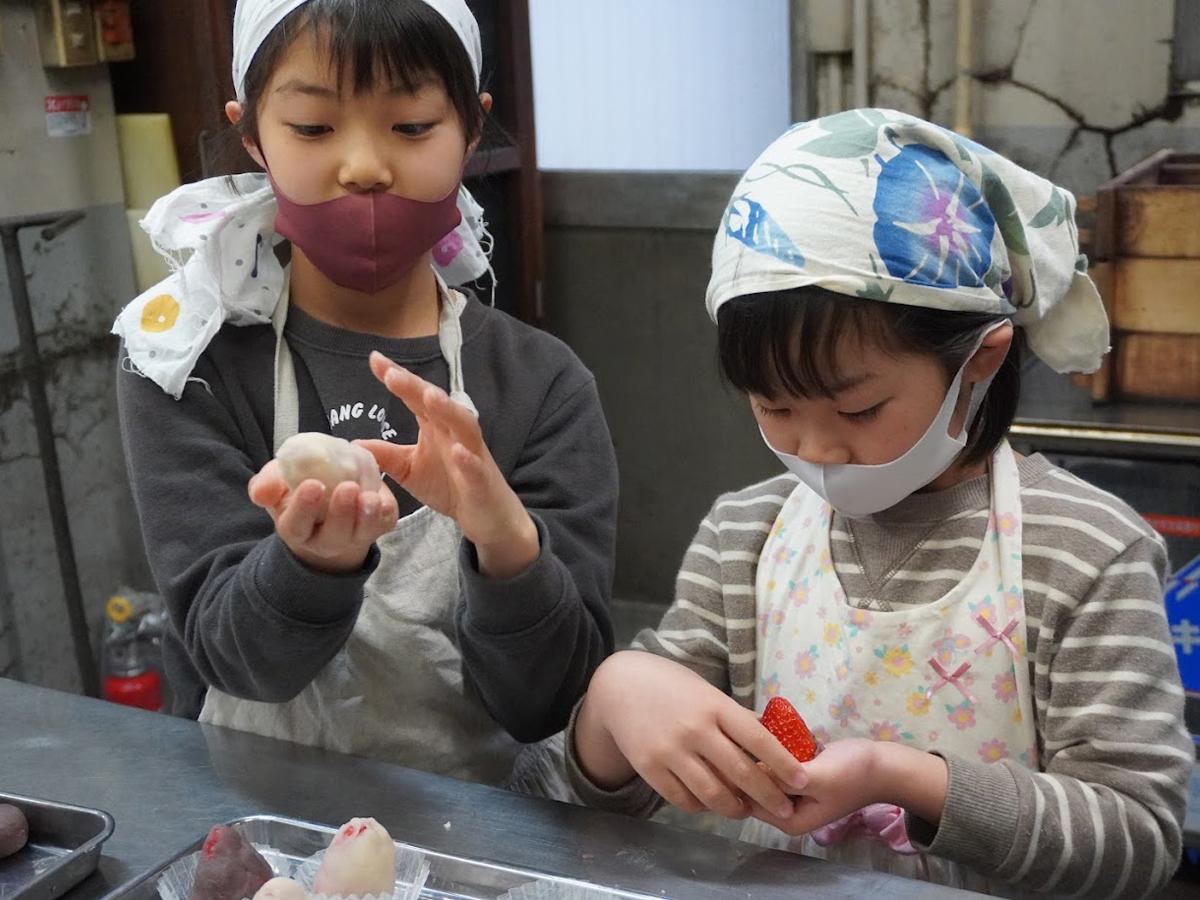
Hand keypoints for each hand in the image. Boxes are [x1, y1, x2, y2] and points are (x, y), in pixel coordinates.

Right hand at [249, 459, 398, 573]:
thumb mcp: (278, 484)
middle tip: (347, 487)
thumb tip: (261, 493)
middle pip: (333, 535)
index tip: (312, 484)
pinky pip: (384, 525)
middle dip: (341, 512)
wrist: (326, 505)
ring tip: (369, 495)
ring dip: (367, 515)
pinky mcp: (377, 527)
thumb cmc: (298, 491)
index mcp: (296, 528)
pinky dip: (386, 513)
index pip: (296, 524)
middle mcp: (324, 539)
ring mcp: (353, 536)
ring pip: (361, 533)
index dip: (304, 507)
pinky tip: (383, 497)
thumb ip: (267, 484)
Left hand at [359, 351, 538, 578]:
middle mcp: (455, 434)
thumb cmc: (451, 486)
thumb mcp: (410, 469)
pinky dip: (468, 460)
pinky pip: (476, 468)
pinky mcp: (482, 481)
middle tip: (391, 373)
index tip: (375, 359)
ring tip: (429, 397)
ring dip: (448, 410)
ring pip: (463, 425)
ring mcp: (472, 455)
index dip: (397, 378)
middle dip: (416, 387)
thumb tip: (354, 443)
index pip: (415, 397)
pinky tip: (459, 452)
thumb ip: (386, 454)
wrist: (487, 516)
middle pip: (436, 404)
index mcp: (436, 427)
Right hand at [575, 652, 808, 820]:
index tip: (803, 780)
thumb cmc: (672, 687)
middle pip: (740, 772)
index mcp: (715, 706)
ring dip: (735, 808)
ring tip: (745, 811)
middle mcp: (695, 729)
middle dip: (769, 796)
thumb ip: (733, 719)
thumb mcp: (706, 692)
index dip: (783, 763)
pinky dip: (701, 807)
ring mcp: (671, 750)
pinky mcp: (650, 768)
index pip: (758, 739)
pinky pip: (683, 799)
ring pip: (713, 793)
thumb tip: (772, 744)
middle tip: (785, 810)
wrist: (620, 686)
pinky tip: (710, 804)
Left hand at [747, 739, 947, 835]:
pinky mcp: (798, 776)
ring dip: (762, 751)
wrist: (883, 765)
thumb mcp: (816, 777)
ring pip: (763, 771)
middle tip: (749, 733)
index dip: (739, 776)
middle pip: (753, 786)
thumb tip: (747, 774)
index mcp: (788, 820)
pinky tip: (776, 728)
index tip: (737, 748)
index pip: (748, 801)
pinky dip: (775, 748)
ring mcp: (792, 793)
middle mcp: (786, 810)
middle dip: (751, 760)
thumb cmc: (853, 774)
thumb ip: (782, 780)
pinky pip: (776, 762)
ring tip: (763, 729)